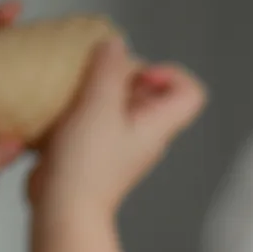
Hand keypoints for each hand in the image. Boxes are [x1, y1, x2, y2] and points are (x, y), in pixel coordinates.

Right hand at [28, 38, 206, 251]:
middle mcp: (145, 134)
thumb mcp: (98, 105)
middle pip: (151, 92)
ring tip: (74, 86)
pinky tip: (60, 104)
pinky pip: (95, 117)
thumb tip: (116, 44)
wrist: (63, 207)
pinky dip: (81, 105)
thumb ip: (108, 70)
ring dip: (97, 89)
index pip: (192, 93)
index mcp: (158, 125)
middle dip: (123, 74)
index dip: (171, 73)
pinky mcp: (95, 149)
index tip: (139, 72)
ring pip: (119, 103)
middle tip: (96, 75)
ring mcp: (121, 143)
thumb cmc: (86, 164)